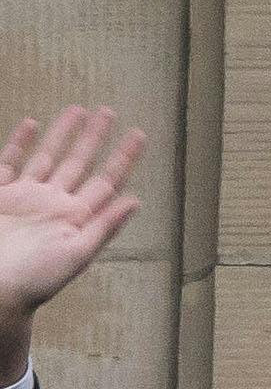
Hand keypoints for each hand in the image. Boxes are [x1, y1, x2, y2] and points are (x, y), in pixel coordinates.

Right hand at [0, 108, 147, 381]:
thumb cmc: (36, 279)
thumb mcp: (77, 254)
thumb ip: (104, 226)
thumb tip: (134, 201)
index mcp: (77, 216)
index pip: (107, 180)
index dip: (123, 157)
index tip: (138, 134)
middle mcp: (55, 203)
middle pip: (80, 161)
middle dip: (94, 137)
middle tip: (108, 111)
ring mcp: (26, 197)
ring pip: (48, 156)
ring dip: (62, 134)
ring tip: (78, 110)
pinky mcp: (1, 195)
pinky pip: (10, 162)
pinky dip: (19, 142)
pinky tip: (30, 123)